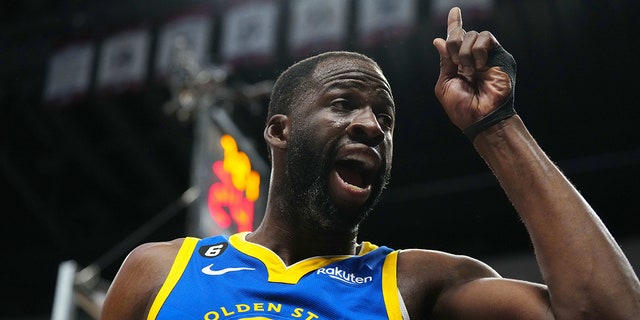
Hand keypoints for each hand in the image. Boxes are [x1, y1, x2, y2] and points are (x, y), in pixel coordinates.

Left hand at [433, 7, 513, 131]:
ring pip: (473, 34)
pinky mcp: (500, 56)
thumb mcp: (445, 83)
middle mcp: (473, 58)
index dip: (454, 24)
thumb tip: (439, 40)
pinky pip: (486, 38)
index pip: (456, 39)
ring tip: (469, 71)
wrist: (481, 118)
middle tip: (457, 63)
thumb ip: (444, 61)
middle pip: (461, 33)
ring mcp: (487, 56)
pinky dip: (478, 51)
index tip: (454, 11)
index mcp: (459, 64)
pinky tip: (479, 67)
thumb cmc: (462, 108)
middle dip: (454, 43)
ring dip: (465, 52)